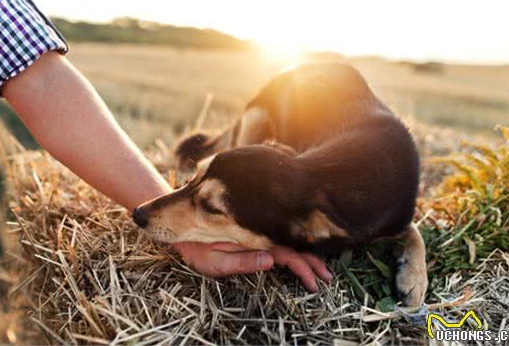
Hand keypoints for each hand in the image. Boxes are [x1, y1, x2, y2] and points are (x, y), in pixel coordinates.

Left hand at [172, 242, 331, 291]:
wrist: (180, 225)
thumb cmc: (196, 246)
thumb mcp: (215, 259)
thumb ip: (243, 260)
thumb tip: (272, 260)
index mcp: (255, 240)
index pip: (288, 254)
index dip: (304, 268)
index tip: (316, 283)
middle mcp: (259, 234)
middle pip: (294, 247)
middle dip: (313, 262)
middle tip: (328, 278)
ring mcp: (256, 234)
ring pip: (289, 243)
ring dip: (307, 255)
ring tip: (323, 269)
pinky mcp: (252, 236)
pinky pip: (278, 241)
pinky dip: (295, 248)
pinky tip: (304, 254)